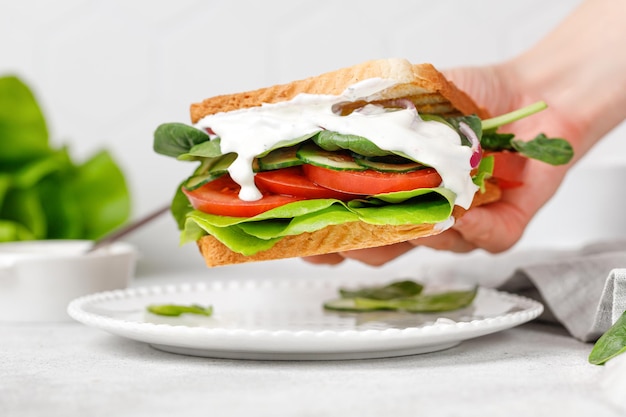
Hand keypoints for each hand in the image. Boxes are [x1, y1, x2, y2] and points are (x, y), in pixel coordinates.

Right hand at [305, 64, 580, 265]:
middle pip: (379, 248)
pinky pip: (485, 242)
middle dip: (364, 244)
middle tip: (356, 227)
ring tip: (420, 207)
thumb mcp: (407, 95)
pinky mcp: (498, 227)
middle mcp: (418, 211)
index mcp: (389, 185)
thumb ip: (369, 114)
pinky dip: (476, 230)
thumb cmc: (466, 96)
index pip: (346, 221)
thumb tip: (326, 119)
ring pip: (431, 246)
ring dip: (423, 229)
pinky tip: (469, 211)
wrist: (529, 94)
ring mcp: (457, 224)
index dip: (323, 236)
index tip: (305, 240)